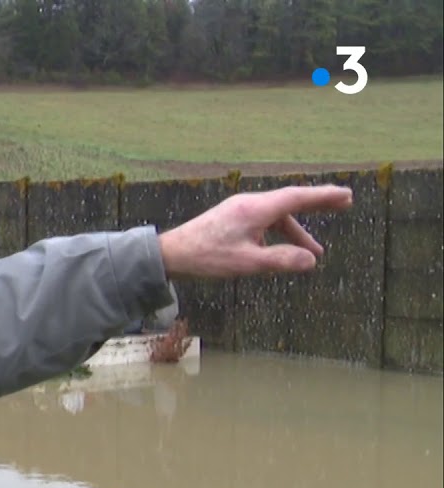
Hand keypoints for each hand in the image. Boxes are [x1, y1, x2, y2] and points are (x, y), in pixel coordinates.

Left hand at [157, 184, 353, 278]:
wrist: (170, 254)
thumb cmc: (206, 257)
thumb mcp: (247, 263)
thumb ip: (280, 260)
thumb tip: (310, 260)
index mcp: (255, 209)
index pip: (297, 197)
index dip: (324, 196)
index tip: (346, 195)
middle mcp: (249, 204)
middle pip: (290, 201)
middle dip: (317, 204)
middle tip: (344, 204)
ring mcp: (239, 211)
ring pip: (276, 216)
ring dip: (296, 231)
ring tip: (314, 252)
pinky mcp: (231, 219)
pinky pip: (263, 223)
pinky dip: (278, 234)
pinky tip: (281, 251)